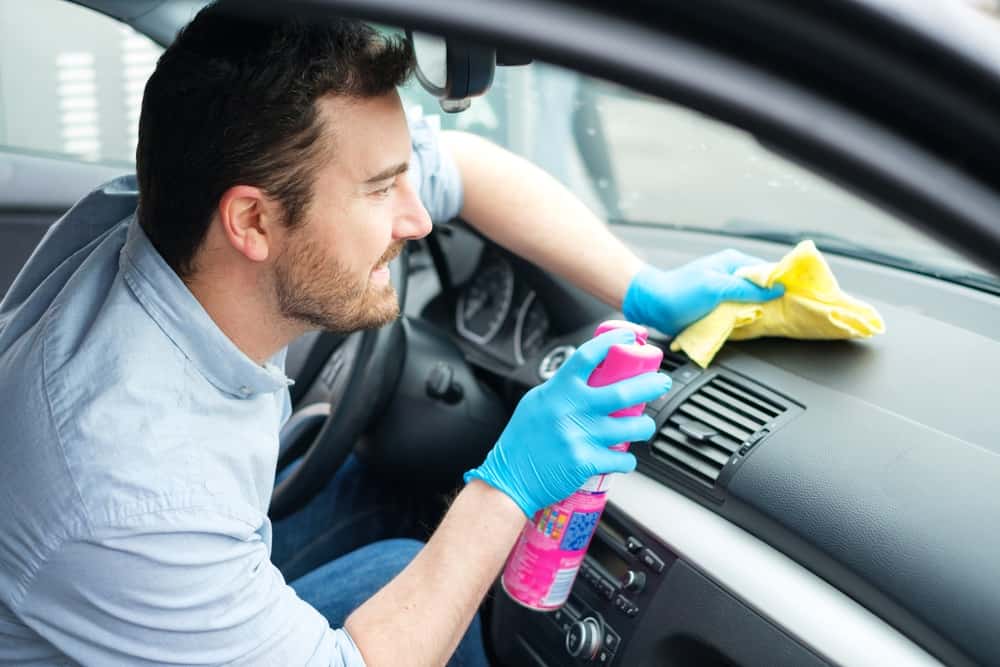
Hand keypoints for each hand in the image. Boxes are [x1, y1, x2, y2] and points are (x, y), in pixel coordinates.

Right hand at [464, 328, 670, 516]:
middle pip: (621, 391)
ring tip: (646, 425)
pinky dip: (627, 459)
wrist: (509, 479)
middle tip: (661, 382)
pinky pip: (621, 459)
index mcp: (557, 391)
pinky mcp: (585, 462)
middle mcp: (570, 410)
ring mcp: (579, 436)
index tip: (629, 337)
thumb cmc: (521, 442)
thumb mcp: (535, 403)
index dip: (612, 342)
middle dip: (649, 385)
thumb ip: (560, 389)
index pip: (588, 356)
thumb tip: (588, 377)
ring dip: (645, 426)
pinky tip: (624, 458)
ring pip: (630, 427)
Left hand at [622, 249, 784, 335]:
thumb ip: (746, 288)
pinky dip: (751, 321)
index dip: (786, 281)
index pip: (769, 270)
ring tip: (782, 321)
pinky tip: (760, 328)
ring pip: (755, 303)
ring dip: (764, 313)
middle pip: (765, 288)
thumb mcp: (715, 287)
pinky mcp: (721, 310)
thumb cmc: (679, 291)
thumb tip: (777, 289)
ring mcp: (728, 294)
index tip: (804, 294)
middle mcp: (733, 276)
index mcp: (734, 263)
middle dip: (778, 300)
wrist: (651, 306)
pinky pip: (743, 315)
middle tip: (796, 313)